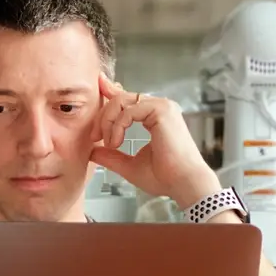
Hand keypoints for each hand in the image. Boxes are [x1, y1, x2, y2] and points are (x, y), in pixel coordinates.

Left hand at [89, 73, 221, 209]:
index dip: (111, 92)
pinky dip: (117, 126)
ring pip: (121, 100)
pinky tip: (116, 143)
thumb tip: (92, 151)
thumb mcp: (129, 166)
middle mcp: (159, 108)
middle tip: (94, 137)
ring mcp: (162, 106)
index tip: (97, 90)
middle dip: (102, 116)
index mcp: (155, 117)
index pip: (129, 99)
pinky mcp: (162, 110)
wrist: (183, 184)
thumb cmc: (164, 177)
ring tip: (109, 144)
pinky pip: (128, 111)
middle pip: (120, 98)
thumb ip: (111, 156)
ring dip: (107, 121)